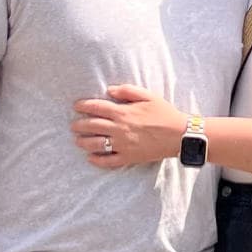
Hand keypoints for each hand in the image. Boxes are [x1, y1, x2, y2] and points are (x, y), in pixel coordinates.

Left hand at [71, 86, 185, 168]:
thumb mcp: (147, 95)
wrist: (179, 134)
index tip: (76, 106)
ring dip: (84, 142)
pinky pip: (108, 161)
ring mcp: (123, 144)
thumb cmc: (164, 113)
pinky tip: (90, 158)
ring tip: (77, 140)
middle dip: (79, 125)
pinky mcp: (128, 157)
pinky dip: (97, 160)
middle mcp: (119, 129)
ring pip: (96, 144)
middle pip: (92, 126)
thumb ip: (127, 91)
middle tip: (73, 125)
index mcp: (123, 112)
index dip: (84, 106)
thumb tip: (109, 90)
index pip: (96, 108)